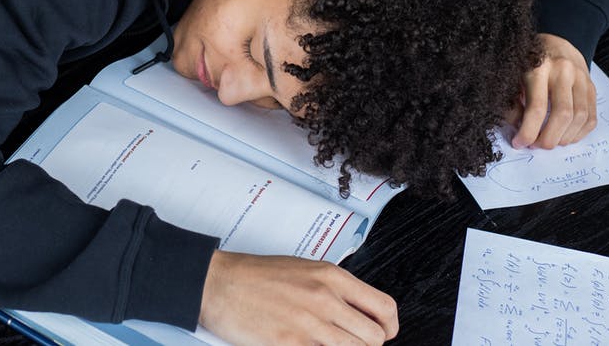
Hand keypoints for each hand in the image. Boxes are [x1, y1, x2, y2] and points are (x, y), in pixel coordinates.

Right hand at [199, 250, 397, 344]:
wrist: (219, 283)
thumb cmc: (254, 276)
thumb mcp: (303, 269)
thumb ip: (333, 289)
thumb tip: (356, 311)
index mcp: (331, 277)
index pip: (384, 308)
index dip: (389, 327)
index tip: (384, 333)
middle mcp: (326, 299)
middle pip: (374, 338)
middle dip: (366, 345)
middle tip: (349, 343)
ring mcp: (310, 324)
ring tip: (325, 344)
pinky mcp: (291, 344)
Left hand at [506, 33, 596, 148]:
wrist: (556, 42)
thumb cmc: (528, 61)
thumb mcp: (512, 76)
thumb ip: (512, 102)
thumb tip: (518, 129)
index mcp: (539, 67)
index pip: (536, 107)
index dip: (528, 131)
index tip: (519, 143)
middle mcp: (564, 72)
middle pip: (562, 114)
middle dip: (549, 138)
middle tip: (537, 147)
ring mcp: (582, 79)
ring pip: (580, 117)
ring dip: (565, 137)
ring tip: (550, 142)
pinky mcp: (592, 87)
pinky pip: (592, 116)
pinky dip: (579, 132)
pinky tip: (565, 136)